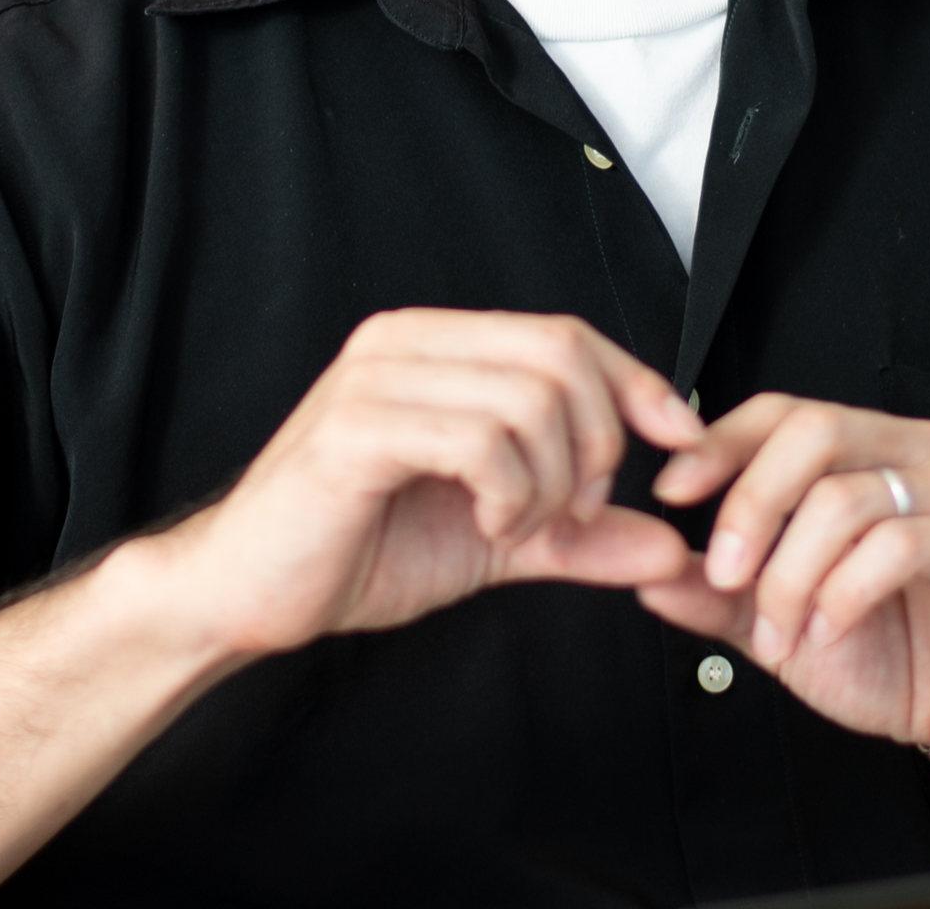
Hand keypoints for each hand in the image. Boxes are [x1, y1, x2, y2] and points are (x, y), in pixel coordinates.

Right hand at [160, 309, 700, 661]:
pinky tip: (487, 525)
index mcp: (438, 344)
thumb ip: (580, 536)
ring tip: (519, 527)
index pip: (566, 334)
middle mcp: (409, 340)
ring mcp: (379, 376)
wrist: (248, 594)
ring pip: (529, 399)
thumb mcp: (495, 538)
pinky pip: (479, 439)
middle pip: (560, 357)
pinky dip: (510, 493)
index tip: (681, 442)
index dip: (636, 383)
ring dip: (551, 482)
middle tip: (573, 514)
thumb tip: (673, 547)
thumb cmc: (358, 551)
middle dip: (597, 444)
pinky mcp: (358, 427)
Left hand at [638, 394, 929, 775]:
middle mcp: (913, 450)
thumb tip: (644, 568)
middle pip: (809, 432)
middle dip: (750, 503)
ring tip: (781, 633)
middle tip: (723, 574)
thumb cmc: (897, 654)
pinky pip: (897, 545)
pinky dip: (844, 593)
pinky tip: (828, 631)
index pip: (781, 412)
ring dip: (792, 574)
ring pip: (844, 496)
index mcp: (866, 448)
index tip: (671, 491)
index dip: (720, 443)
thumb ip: (717, 594)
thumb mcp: (783, 623)